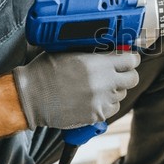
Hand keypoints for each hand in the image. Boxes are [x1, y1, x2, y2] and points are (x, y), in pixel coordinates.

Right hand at [12, 51, 140, 129]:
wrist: (30, 97)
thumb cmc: (47, 71)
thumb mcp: (71, 51)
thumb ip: (95, 51)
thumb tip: (112, 48)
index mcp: (100, 64)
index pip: (131, 60)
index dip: (131, 58)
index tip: (128, 58)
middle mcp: (105, 83)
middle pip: (133, 78)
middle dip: (128, 74)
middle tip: (118, 73)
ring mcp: (102, 100)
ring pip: (122, 94)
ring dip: (115, 89)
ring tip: (99, 86)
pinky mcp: (96, 115)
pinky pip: (113, 108)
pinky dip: (107, 103)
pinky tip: (94, 98)